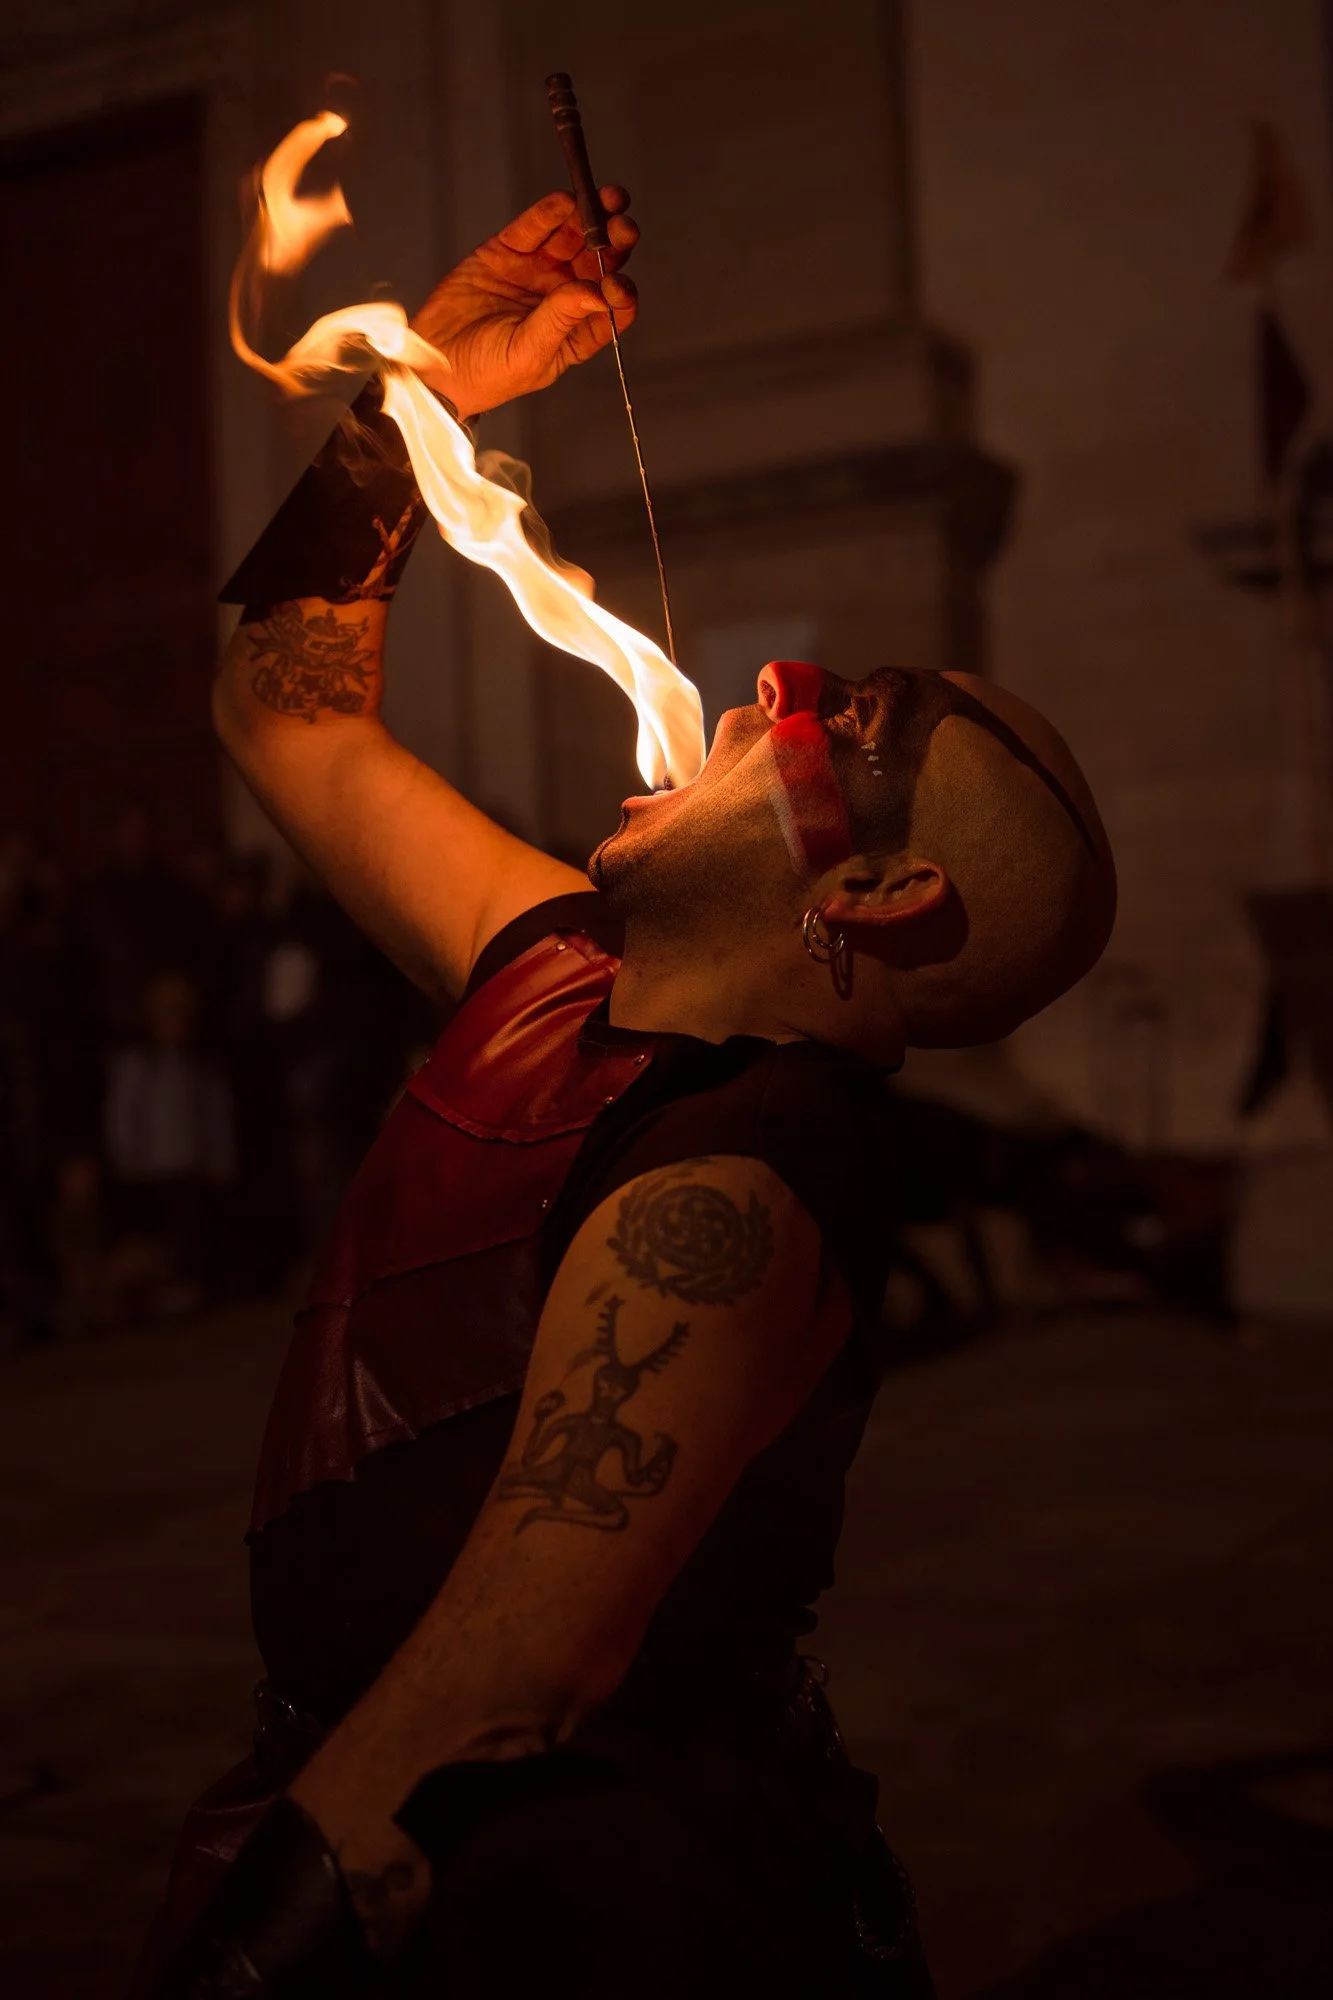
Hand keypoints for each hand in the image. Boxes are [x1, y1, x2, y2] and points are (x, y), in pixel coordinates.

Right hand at [409, 187, 638, 420]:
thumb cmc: (484, 375)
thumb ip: (562, 319)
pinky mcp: (506, 252)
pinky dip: (549, 213)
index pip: (612, 307)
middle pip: (597, 263)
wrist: (433, 364)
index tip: (617, 283)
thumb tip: (600, 292)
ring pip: (570, 238)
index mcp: (575, 332)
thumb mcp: (529, 354)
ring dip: (589, 217)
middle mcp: (561, 298)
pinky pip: (533, 228)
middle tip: (622, 226)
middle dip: (614, 242)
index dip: (621, 291)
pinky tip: (564, 201)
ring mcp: (534, 272)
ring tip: (605, 201)